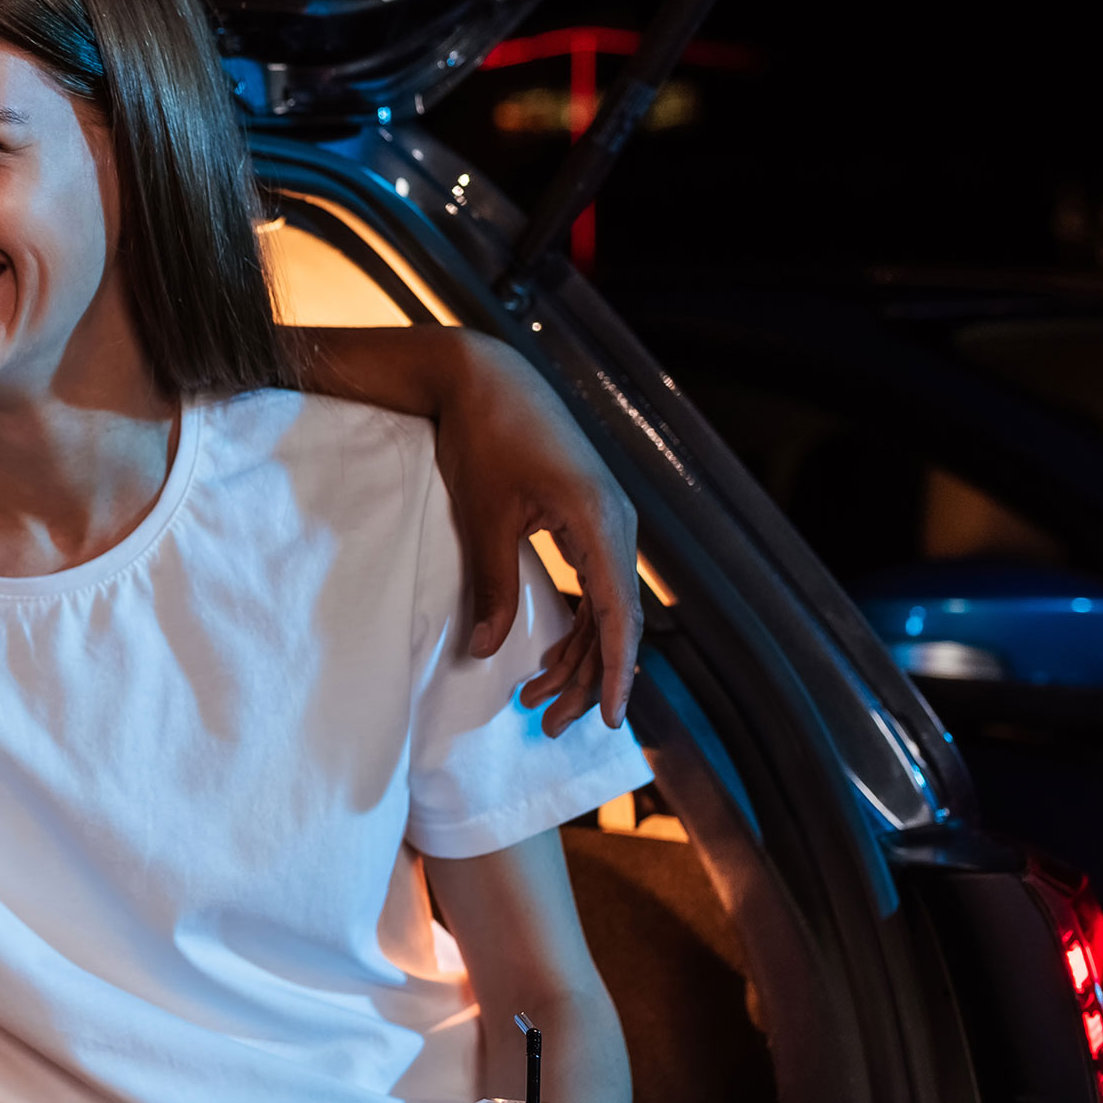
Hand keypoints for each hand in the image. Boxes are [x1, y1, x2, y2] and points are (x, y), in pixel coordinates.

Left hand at [430, 337, 640, 732]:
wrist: (488, 378)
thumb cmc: (485, 439)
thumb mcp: (484, 518)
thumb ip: (493, 586)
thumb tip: (489, 651)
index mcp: (599, 522)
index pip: (618, 614)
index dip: (613, 671)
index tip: (607, 718)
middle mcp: (617, 525)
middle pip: (615, 620)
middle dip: (585, 677)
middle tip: (551, 724)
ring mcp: (607, 522)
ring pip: (604, 608)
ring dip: (575, 656)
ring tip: (538, 702)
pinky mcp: (588, 520)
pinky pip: (593, 585)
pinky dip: (573, 624)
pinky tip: (547, 658)